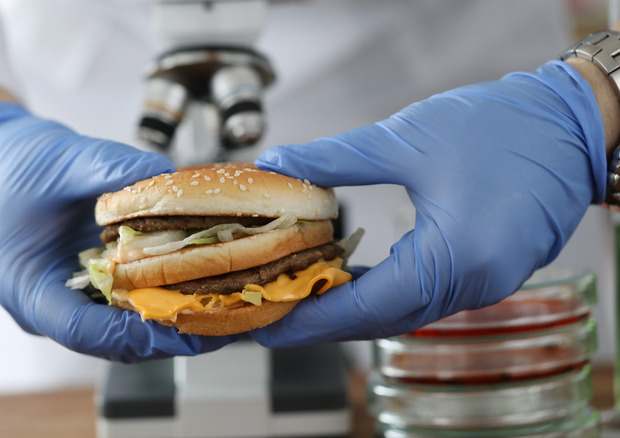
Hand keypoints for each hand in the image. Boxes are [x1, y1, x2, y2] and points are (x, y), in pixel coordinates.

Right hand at [0, 102, 239, 361]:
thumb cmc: (13, 166)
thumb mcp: (60, 159)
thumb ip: (110, 167)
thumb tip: (166, 176)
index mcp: (25, 285)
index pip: (80, 328)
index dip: (134, 332)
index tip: (181, 322)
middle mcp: (47, 305)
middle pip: (111, 340)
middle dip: (168, 334)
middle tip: (222, 323)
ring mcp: (69, 299)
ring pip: (125, 330)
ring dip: (172, 321)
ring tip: (223, 310)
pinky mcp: (88, 288)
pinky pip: (128, 306)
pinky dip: (163, 299)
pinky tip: (200, 287)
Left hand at [251, 61, 605, 346]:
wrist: (574, 121)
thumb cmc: (503, 125)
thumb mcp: (407, 138)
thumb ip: (336, 158)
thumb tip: (280, 163)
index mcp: (456, 257)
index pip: (367, 306)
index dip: (312, 317)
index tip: (270, 323)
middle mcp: (475, 283)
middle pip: (383, 319)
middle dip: (325, 319)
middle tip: (275, 313)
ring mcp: (488, 283)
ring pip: (405, 312)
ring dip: (355, 307)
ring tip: (304, 297)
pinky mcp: (491, 272)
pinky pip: (427, 297)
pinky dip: (386, 294)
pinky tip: (355, 278)